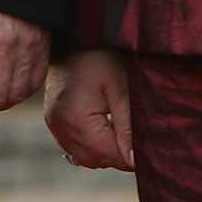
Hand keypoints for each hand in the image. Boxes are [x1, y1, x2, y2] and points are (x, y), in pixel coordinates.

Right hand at [46, 49, 135, 169]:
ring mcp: (54, 125)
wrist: (74, 39)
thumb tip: (135, 162)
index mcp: (78, 119)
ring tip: (120, 130)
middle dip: (119, 154)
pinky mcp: (53, 121)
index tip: (148, 148)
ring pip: (85, 157)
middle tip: (136, 136)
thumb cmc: (101, 58)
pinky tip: (103, 128)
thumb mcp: (121, 90)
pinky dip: (91, 145)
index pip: (110, 156)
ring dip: (105, 151)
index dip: (132, 157)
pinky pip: (75, 147)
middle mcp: (61, 126)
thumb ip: (128, 129)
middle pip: (97, 160)